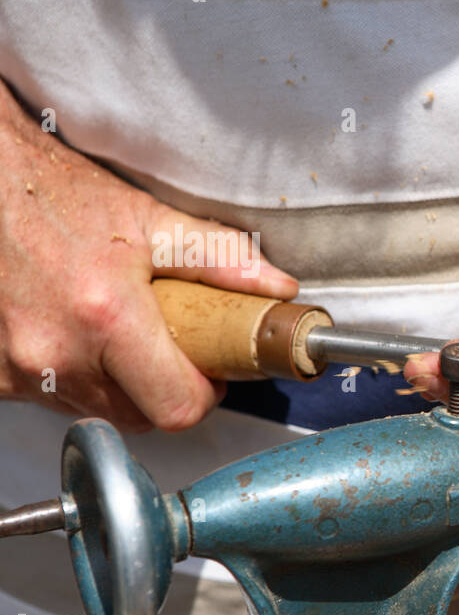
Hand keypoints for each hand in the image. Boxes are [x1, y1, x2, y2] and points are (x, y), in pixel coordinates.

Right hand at [0, 97, 297, 431]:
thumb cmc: (59, 197)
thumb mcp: (151, 220)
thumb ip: (221, 259)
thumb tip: (277, 288)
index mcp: (107, 317)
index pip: (176, 407)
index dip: (202, 395)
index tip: (206, 373)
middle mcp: (56, 352)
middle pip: (139, 418)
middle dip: (162, 390)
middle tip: (165, 347)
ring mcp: (17, 369)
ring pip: (96, 411)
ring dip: (116, 385)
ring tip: (113, 331)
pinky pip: (52, 400)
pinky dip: (72, 378)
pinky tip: (73, 335)